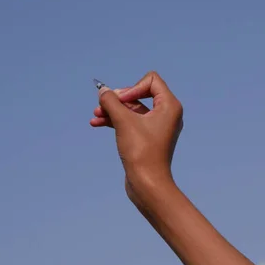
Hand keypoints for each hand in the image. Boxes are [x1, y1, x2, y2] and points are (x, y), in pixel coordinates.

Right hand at [90, 71, 183, 204]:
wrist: (148, 183)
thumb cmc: (141, 152)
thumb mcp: (123, 122)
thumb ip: (112, 102)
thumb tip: (103, 91)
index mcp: (169, 106)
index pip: (151, 80)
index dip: (132, 87)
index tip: (121, 102)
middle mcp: (167, 114)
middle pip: (140, 93)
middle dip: (118, 99)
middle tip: (102, 106)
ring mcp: (158, 127)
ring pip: (133, 109)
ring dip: (114, 110)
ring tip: (95, 115)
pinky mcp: (148, 138)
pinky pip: (132, 122)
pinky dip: (116, 121)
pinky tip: (97, 123)